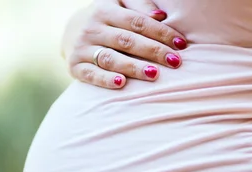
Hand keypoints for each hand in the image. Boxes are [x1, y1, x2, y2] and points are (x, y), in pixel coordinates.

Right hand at [62, 0, 187, 88]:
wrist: (70, 32)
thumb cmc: (107, 21)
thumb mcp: (120, 6)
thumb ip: (140, 6)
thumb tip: (161, 16)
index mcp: (105, 10)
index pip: (137, 22)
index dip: (160, 32)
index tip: (181, 45)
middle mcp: (92, 28)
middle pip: (126, 40)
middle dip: (153, 51)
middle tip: (174, 62)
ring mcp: (82, 48)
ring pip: (110, 58)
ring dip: (133, 67)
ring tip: (154, 74)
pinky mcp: (75, 66)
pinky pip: (91, 74)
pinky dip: (105, 79)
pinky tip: (121, 83)